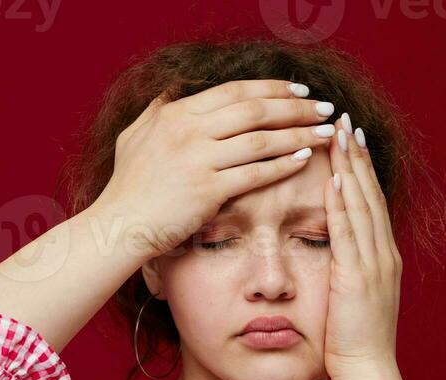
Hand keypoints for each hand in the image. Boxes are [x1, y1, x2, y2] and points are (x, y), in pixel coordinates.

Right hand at [93, 79, 336, 260]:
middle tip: (325, 107)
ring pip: (260, 139)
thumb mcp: (135, 137)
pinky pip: (254, 173)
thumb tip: (172, 93)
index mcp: (176, 114)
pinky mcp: (207, 191)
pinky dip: (282, 165)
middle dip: (295, 106)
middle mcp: (189, 130)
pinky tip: (304, 160)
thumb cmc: (127, 188)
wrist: (119, 226)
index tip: (299, 90)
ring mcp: (198, 160)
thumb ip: (157, 112)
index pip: (234, 92)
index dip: (271, 88)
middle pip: (254, 109)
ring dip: (298, 133)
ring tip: (326, 133)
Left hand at [322, 116, 402, 379]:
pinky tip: (335, 179)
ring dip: (351, 168)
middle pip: (370, 195)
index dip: (361, 172)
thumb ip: (345, 276)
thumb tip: (331, 261)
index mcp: (381, 259)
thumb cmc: (353, 346)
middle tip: (344, 120)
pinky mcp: (359, 277)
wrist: (368, 372)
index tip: (349, 142)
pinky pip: (350, 233)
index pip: (371, 205)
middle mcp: (383, 255)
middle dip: (357, 157)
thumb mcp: (350, 303)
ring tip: (338, 134)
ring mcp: (374, 264)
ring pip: (362, 205)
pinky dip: (344, 204)